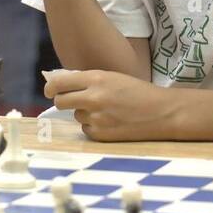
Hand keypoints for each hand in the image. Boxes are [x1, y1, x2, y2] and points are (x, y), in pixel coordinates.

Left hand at [44, 69, 176, 141]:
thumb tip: (63, 85)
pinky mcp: (101, 134)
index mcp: (96, 78)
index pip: (60, 83)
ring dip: (84, 114)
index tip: (50, 90)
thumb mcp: (113, 77)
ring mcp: (96, 118)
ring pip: (76, 116)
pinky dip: (94, 127)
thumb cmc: (138, 92)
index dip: (50, 87)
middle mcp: (93, 98)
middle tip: (70, 101)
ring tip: (106, 110)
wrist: (162, 112)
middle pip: (60, 101)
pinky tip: (111, 122)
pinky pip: (86, 130)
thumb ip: (89, 80)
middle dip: (62, 101)